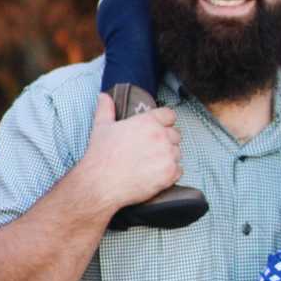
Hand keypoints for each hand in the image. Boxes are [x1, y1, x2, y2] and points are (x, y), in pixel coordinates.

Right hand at [82, 94, 181, 214]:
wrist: (101, 183)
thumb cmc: (101, 156)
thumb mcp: (101, 127)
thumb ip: (106, 109)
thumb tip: (104, 96)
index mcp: (147, 122)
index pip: (170, 115)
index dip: (165, 122)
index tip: (159, 129)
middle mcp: (161, 136)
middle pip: (176, 134)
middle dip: (167, 140)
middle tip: (152, 150)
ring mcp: (167, 155)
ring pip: (177, 153)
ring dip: (169, 157)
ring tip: (151, 163)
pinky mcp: (170, 173)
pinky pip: (179, 170)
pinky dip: (171, 173)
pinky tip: (156, 174)